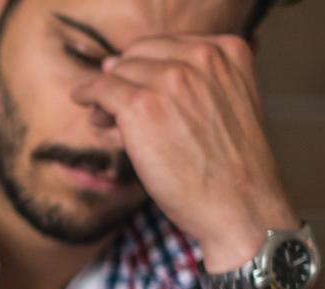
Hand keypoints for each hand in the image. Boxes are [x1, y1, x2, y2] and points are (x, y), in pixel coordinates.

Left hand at [70, 35, 299, 271]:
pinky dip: (86, 94)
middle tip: (121, 113)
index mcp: (228, 50)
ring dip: (108, 98)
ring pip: (116, 74)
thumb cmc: (231, 165)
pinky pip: (99, 88)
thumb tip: (110, 64)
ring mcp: (171, 79)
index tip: (144, 93)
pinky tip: (84, 102)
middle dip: (126, 82)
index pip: (165, 45)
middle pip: (138, 57)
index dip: (147, 70)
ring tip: (112, 125)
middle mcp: (202, 57)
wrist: (241, 208)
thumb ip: (186, 80)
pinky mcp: (141, 105)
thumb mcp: (228, 103)